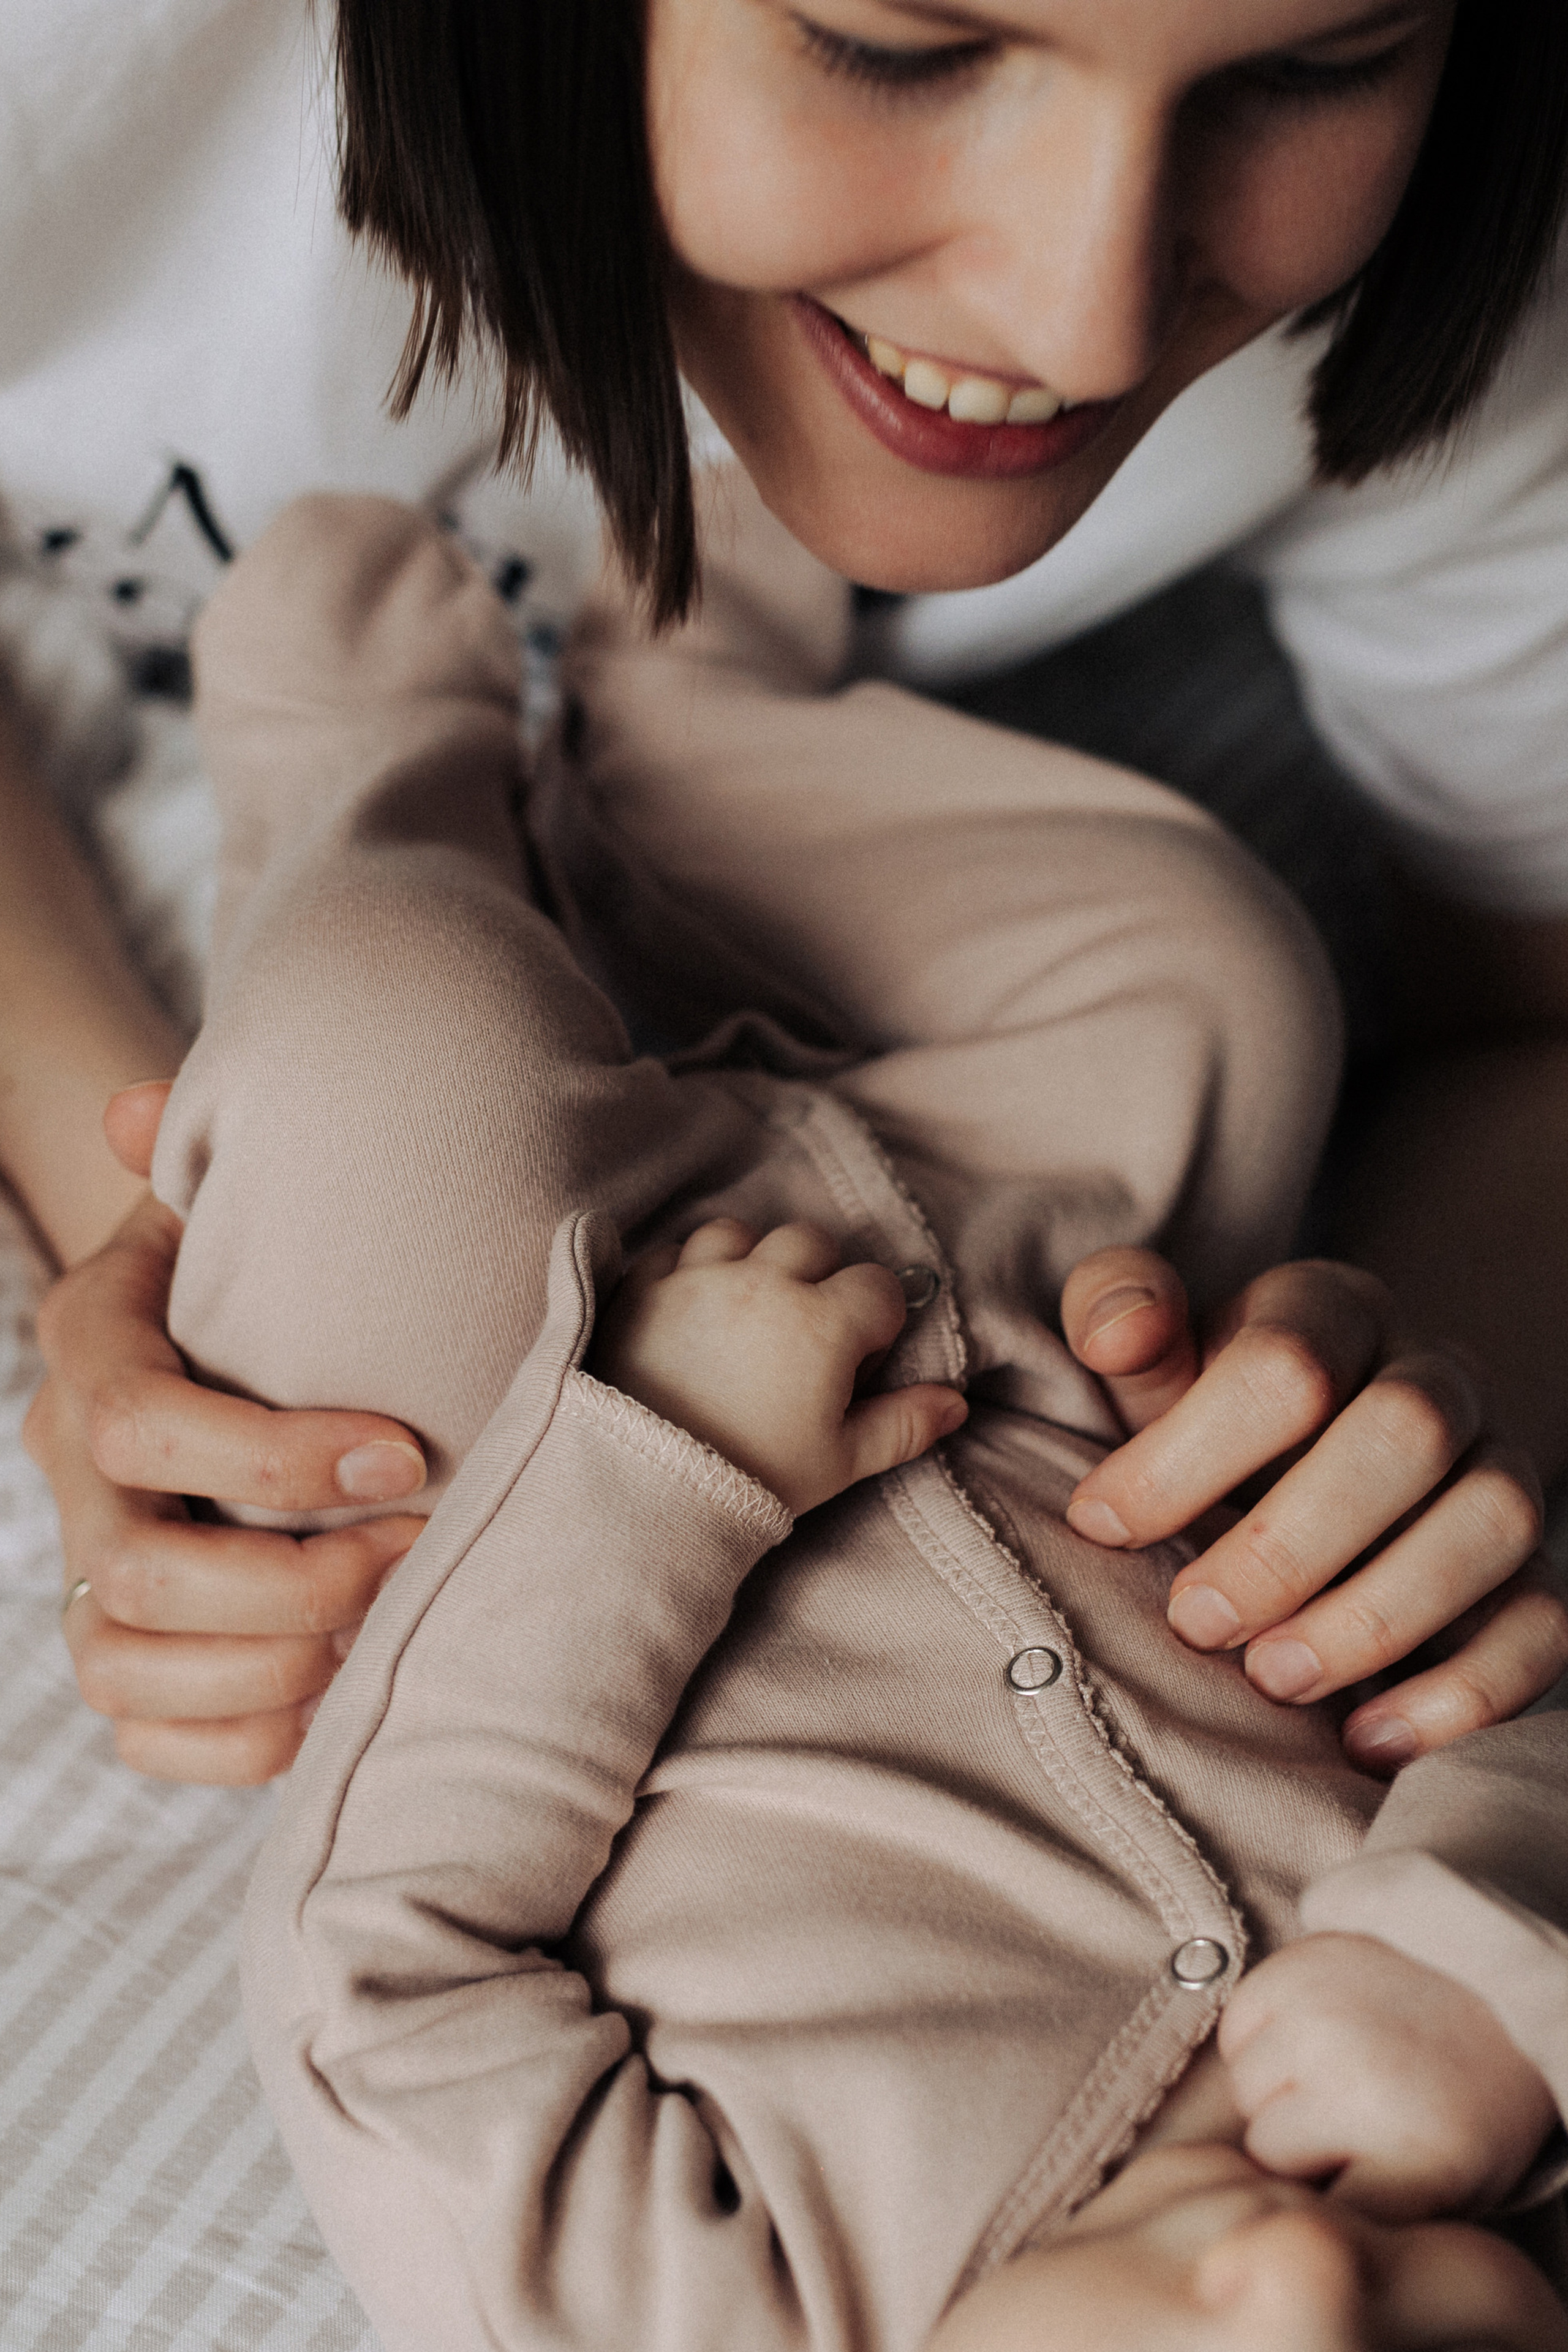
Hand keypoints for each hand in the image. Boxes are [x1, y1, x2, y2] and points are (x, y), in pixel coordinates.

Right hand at [24, 1083, 428, 1784]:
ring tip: (380, 1621)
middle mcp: (68, 1470)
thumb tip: (137, 1107)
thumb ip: (199, 1149)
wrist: (228, 1320)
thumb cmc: (259, 1253)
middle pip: (137, 1571)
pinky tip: (334, 1690)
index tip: (404, 1450)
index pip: (139, 1423)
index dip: (270, 1455)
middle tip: (411, 1551)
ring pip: (127, 1670)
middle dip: (289, 1582)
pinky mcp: (124, 1650)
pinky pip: (145, 1738)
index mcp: (90, 1347)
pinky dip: (241, 1742)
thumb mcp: (235, 1192)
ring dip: (272, 1669)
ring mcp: (86, 1568)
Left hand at [590, 1218, 966, 1515]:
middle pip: (809, 1241)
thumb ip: (903, 1426)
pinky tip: (692, 1309)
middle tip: (806, 1330)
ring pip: (737, 1233)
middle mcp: (761, 1284)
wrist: (644, 1487)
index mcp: (821, 1324)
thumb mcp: (840, 1461)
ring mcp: (697, 1280)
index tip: (859, 1356)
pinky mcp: (642, 1290)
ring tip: (748, 1309)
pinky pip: (672, 1251)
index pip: (877, 1286)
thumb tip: (955, 1403)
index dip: (877, 1320)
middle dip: (819, 1275)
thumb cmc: (750, 1477)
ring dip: (750, 1258)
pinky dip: (686, 1269)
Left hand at [1058, 1248, 1567, 1767]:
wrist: (1282, 1481)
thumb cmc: (1200, 1420)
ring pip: (1492, 1524)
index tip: (1101, 1525)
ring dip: (1377, 1616)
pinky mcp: (1534, 1574)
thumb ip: (1117, 1313)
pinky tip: (1364, 1738)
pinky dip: (1464, 1694)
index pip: (1287, 1361)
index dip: (1186, 1453)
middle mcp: (1436, 1380)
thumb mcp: (1148, 1361)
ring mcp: (1501, 1473)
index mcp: (1335, 1312)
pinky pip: (1545, 1628)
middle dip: (1289, 1543)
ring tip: (1271, 1678)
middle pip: (1406, 1432)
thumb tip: (1119, 1331)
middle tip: (1196, 1622)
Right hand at [1219, 1933, 1556, 2222]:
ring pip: (1244, 2086)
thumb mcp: (1440, 2198)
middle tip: (1351, 2125)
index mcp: (1415, 2160)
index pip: (1316, 2221)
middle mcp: (1364, 2081)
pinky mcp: (1303, 1962)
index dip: (1325, 2207)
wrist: (1496, 2015)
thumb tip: (1269, 2209)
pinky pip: (1236, 2028)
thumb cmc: (1455, 2123)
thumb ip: (1360, 2215)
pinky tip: (1310, 2040)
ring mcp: (1328, 2014)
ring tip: (1331, 2080)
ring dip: (1274, 2091)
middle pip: (1266, 2148)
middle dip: (1296, 2147)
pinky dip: (1258, 2039)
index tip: (1354, 2189)